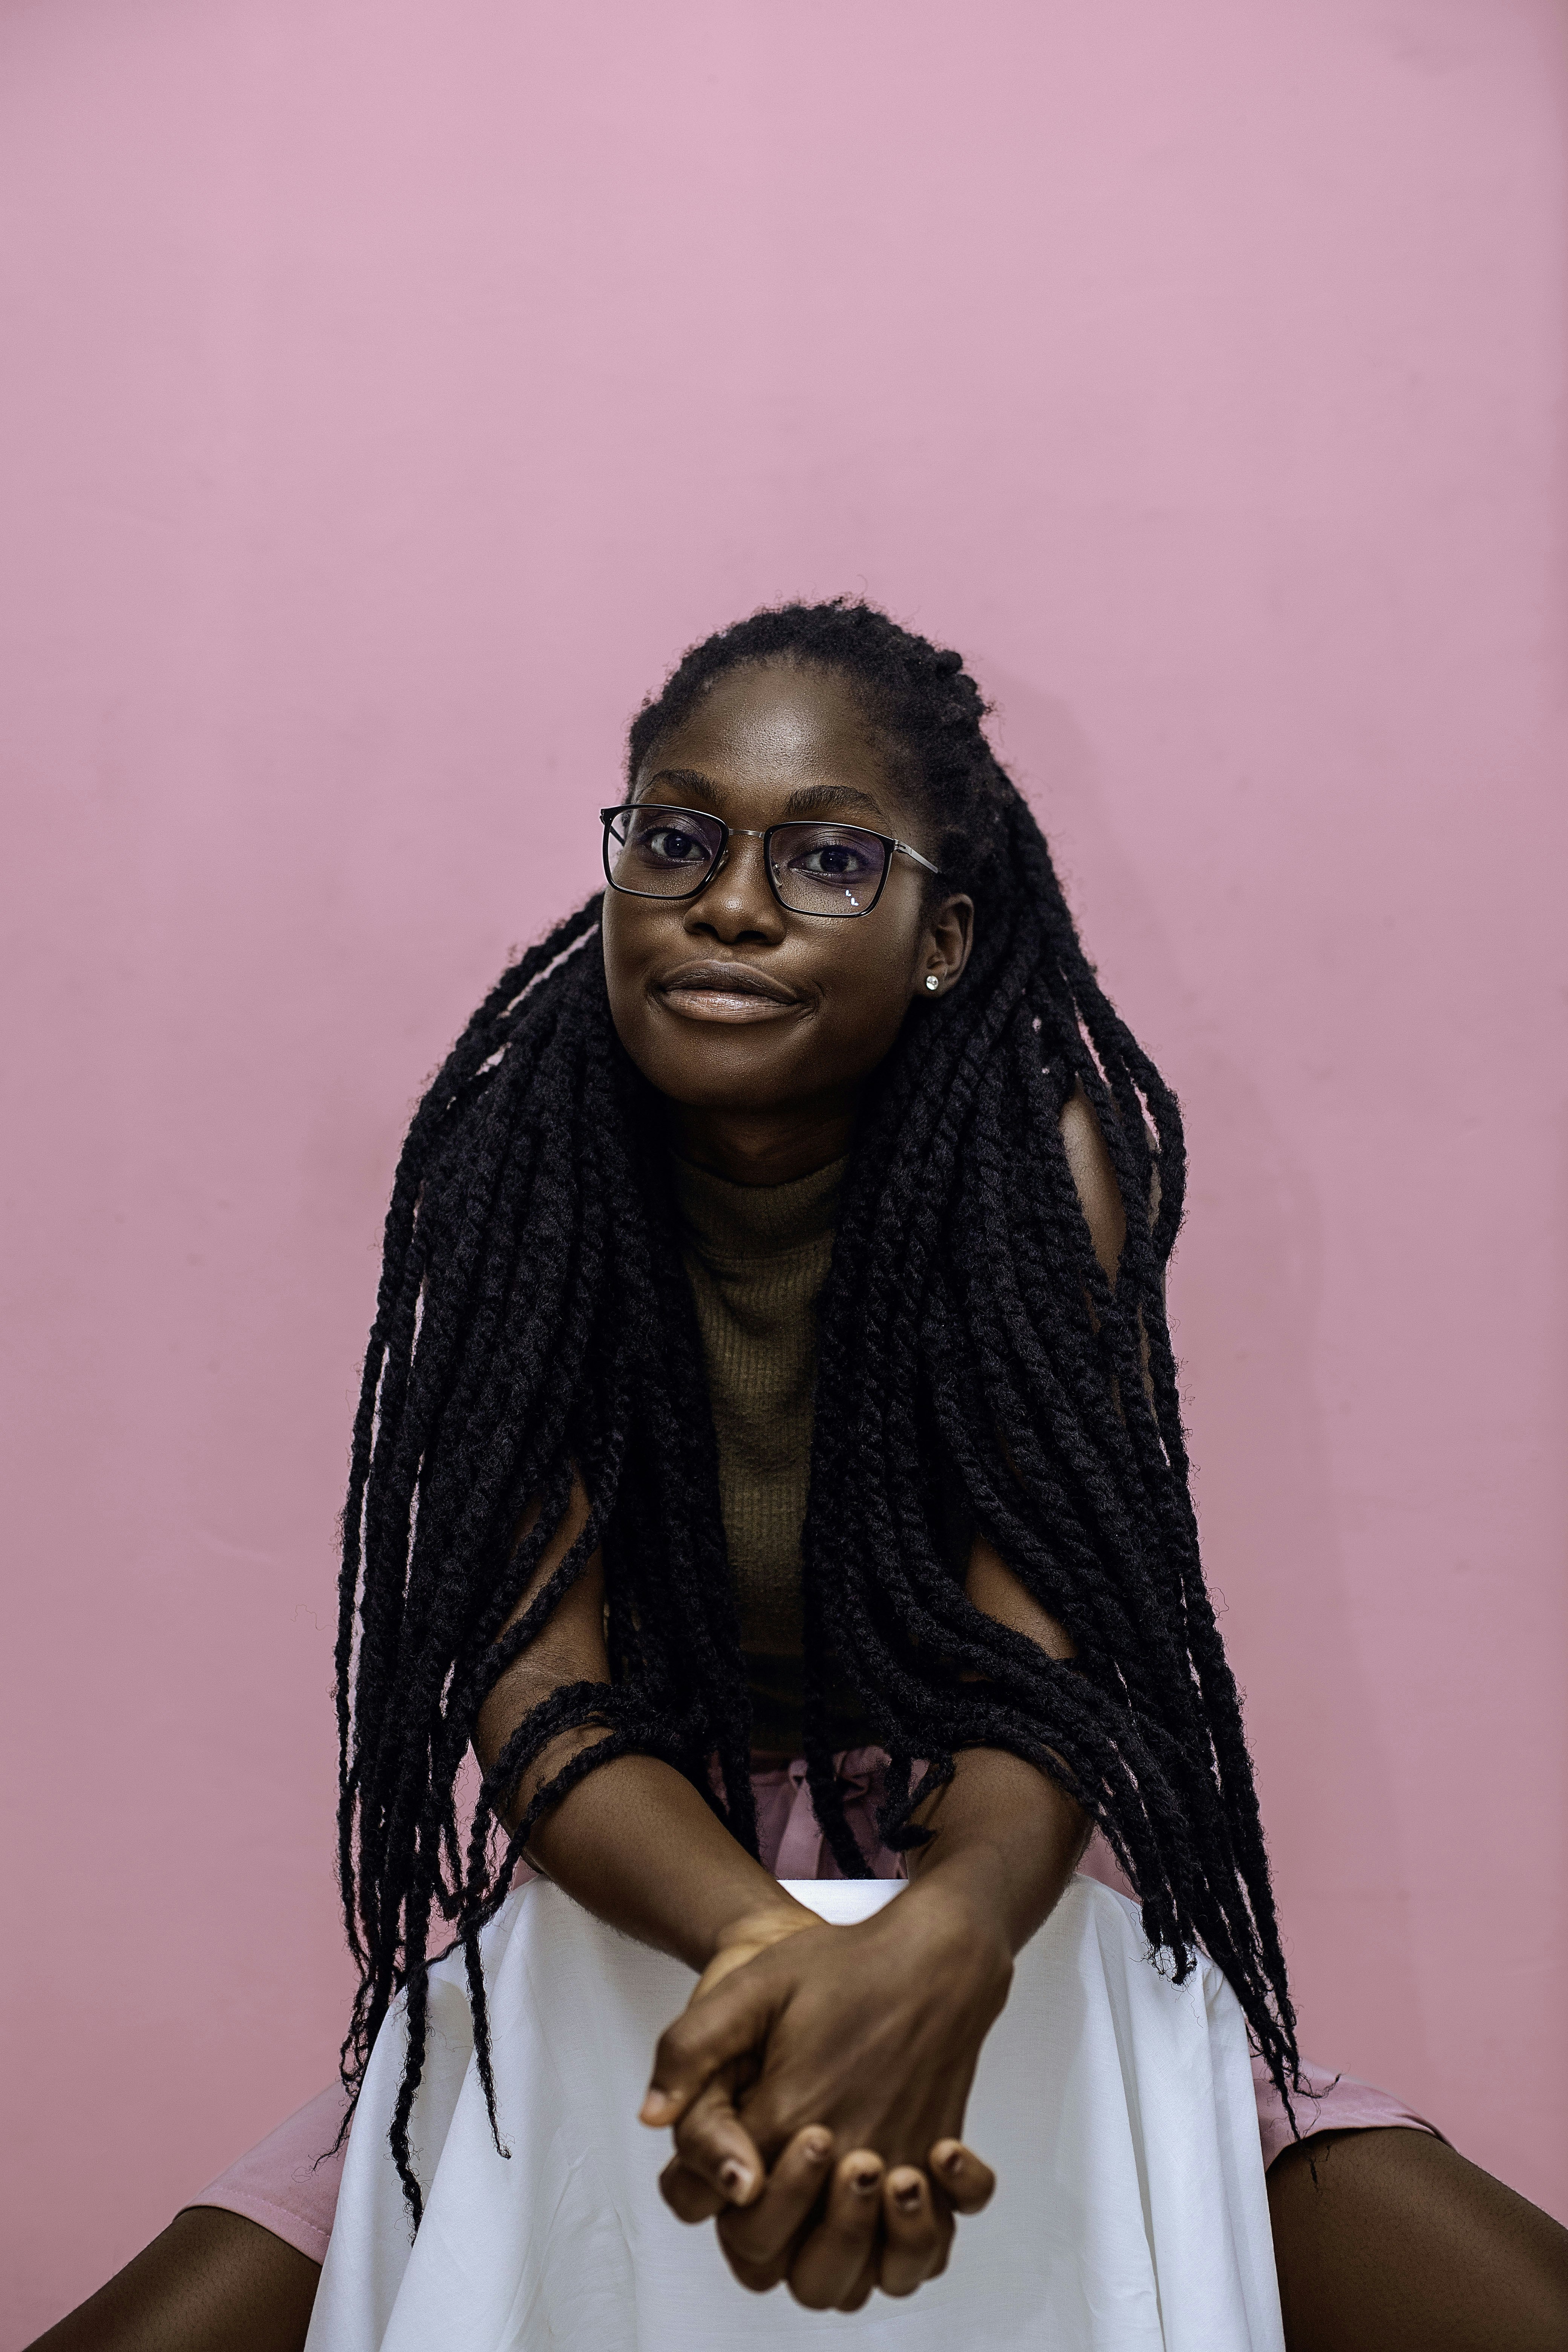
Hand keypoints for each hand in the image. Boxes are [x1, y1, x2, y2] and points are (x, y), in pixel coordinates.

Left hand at [641, 1880, 1007, 2305]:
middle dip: (772, 2229)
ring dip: (842, 2257)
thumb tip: (652, 2116)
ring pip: (864, 2275)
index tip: (734, 2156)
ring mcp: (898, 2164)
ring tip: (829, 2202)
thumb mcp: (750, 1986)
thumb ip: (689, 2048)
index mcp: (792, 2115)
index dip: (718, 2195)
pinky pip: (932, 2247)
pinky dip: (915, 2246)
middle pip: (791, 2259)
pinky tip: (892, 2207)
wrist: (933, 1956)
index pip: (734, 2210)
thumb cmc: (844, 1966)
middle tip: (781, 2167)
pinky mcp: (934, 2164)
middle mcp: (848, 2154)